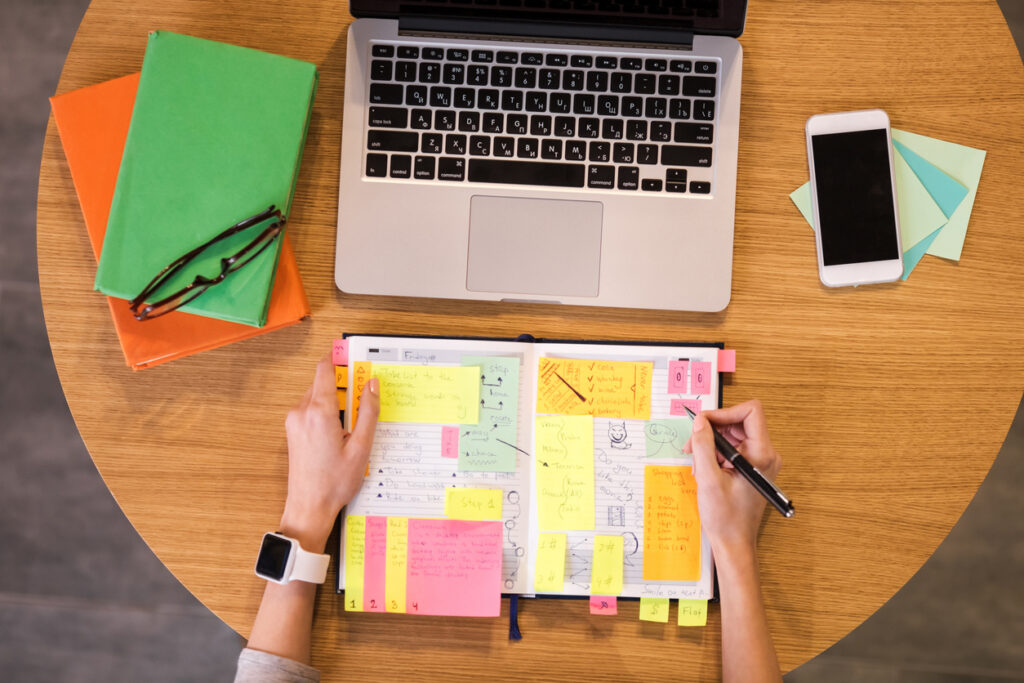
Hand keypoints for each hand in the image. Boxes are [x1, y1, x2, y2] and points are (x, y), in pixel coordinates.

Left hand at [279, 355, 379, 551]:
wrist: (308, 506)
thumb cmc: (334, 482)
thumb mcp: (361, 447)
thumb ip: (368, 412)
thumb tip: (372, 385)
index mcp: (319, 412)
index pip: (325, 370)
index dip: (339, 359)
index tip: (353, 357)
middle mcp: (301, 412)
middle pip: (323, 382)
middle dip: (343, 385)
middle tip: (363, 398)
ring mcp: (294, 422)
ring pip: (316, 396)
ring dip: (335, 401)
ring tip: (353, 425)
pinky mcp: (292, 431)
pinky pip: (310, 410)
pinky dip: (326, 412)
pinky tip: (340, 433)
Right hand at [683, 399, 780, 560]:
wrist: (734, 543)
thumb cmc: (726, 518)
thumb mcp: (708, 478)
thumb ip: (703, 446)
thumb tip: (699, 422)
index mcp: (761, 454)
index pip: (750, 411)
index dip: (724, 412)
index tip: (704, 423)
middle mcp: (765, 454)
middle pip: (739, 421)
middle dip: (712, 430)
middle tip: (692, 444)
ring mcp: (759, 461)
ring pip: (733, 434)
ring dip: (711, 444)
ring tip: (697, 463)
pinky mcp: (751, 467)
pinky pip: (732, 448)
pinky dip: (715, 454)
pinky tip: (705, 470)